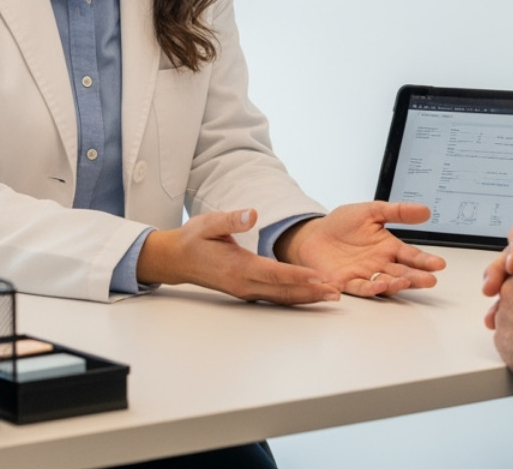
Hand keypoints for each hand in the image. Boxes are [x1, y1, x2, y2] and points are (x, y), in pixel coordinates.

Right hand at [137, 208, 340, 304]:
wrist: (177, 259)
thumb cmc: (194, 239)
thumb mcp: (209, 222)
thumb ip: (231, 220)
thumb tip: (252, 214)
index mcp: (237, 266)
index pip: (273, 273)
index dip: (297, 275)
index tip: (318, 276)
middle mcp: (243, 283)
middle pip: (282, 291)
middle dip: (310, 292)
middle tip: (335, 292)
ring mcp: (245, 291)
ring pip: (280, 298)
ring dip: (306, 298)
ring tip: (329, 296)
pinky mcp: (247, 291)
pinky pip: (274, 297)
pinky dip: (293, 297)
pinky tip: (308, 295)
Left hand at [275, 202, 445, 297]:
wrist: (313, 234)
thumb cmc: (341, 224)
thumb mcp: (372, 211)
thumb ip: (398, 212)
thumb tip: (425, 210)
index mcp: (388, 248)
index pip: (411, 256)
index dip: (425, 260)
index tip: (438, 263)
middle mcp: (380, 264)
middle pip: (403, 273)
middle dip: (417, 277)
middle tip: (430, 279)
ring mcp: (364, 275)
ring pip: (385, 283)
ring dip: (397, 284)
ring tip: (406, 281)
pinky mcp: (346, 282)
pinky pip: (360, 287)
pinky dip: (370, 288)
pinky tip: (379, 286)